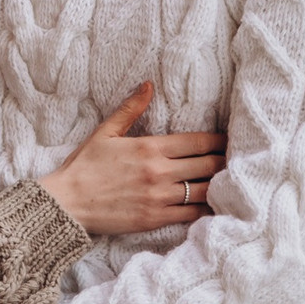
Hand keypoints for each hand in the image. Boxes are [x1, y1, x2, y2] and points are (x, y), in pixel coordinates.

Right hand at [38, 83, 225, 236]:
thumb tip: (148, 84)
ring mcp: (159, 198)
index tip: (230, 140)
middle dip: (225, 162)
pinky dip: (205, 209)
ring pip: (204, 191)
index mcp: (150, 147)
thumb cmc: (84, 167)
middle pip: (208, 166)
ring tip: (230, 182)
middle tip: (237, 161)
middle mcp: (160, 172)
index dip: (219, 141)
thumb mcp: (105, 132)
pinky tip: (214, 206)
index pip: (199, 142)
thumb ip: (131, 108)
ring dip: (219, 186)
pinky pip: (191, 215)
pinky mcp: (155, 219)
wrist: (66, 204)